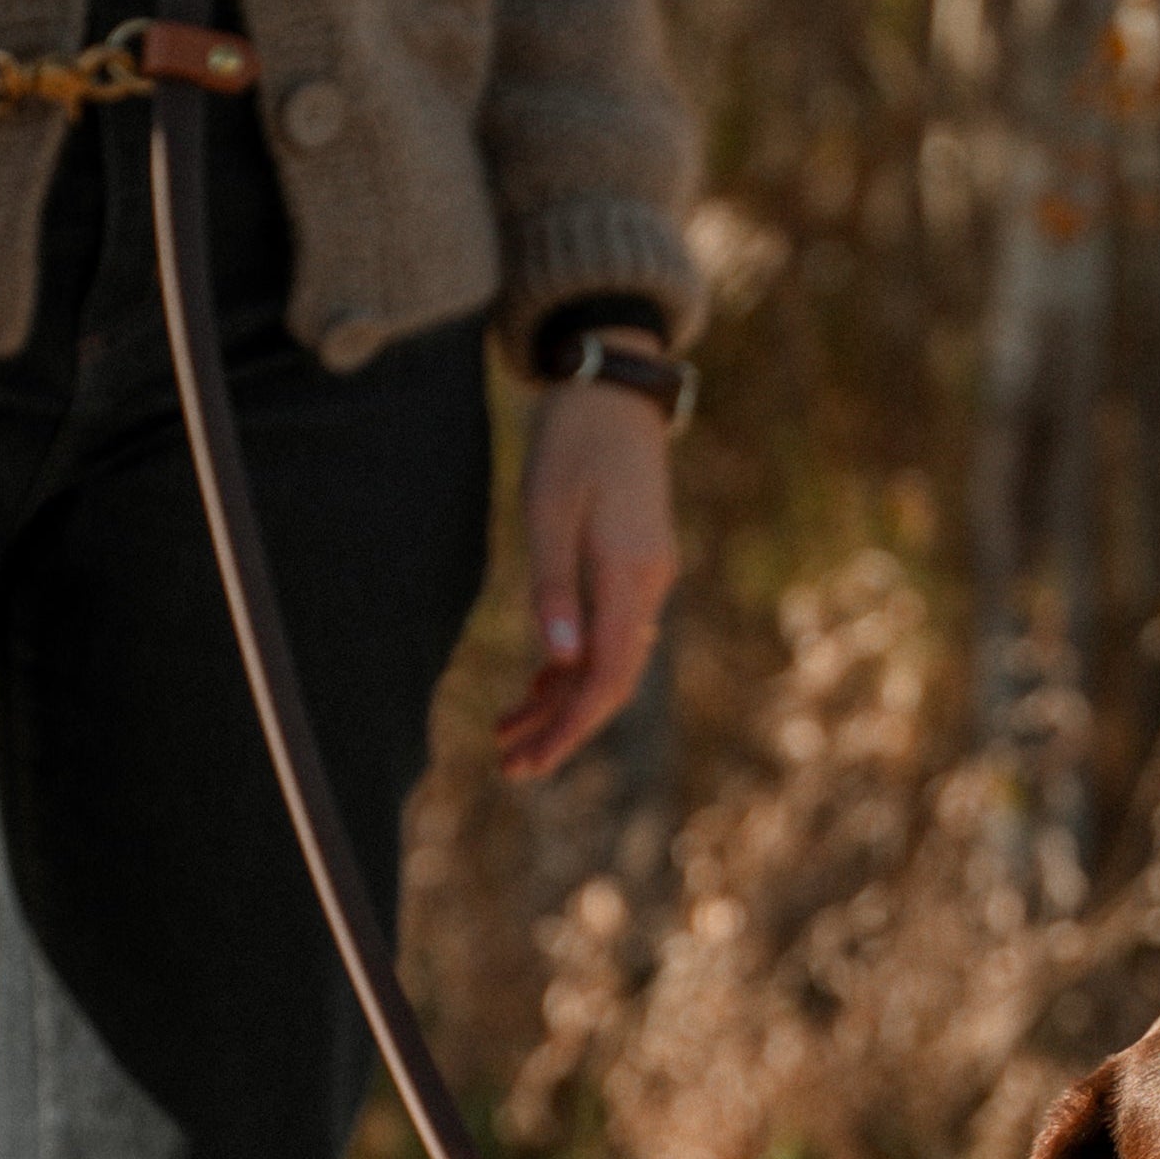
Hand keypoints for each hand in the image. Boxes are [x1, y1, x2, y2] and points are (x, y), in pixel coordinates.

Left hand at [495, 380, 677, 779]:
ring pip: (606, 661)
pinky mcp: (632, 568)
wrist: (613, 389)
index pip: (607, 676)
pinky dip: (571, 664)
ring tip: (509, 736)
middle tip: (511, 768)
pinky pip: (606, 633)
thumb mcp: (548, 508)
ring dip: (560, 702)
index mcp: (630, 573)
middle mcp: (649, 584)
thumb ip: (552, 586)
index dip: (570, 727)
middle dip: (562, 729)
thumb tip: (557, 661)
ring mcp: (645, 578)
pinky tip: (537, 687)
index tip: (532, 764)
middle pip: (610, 681)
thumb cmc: (571, 440)